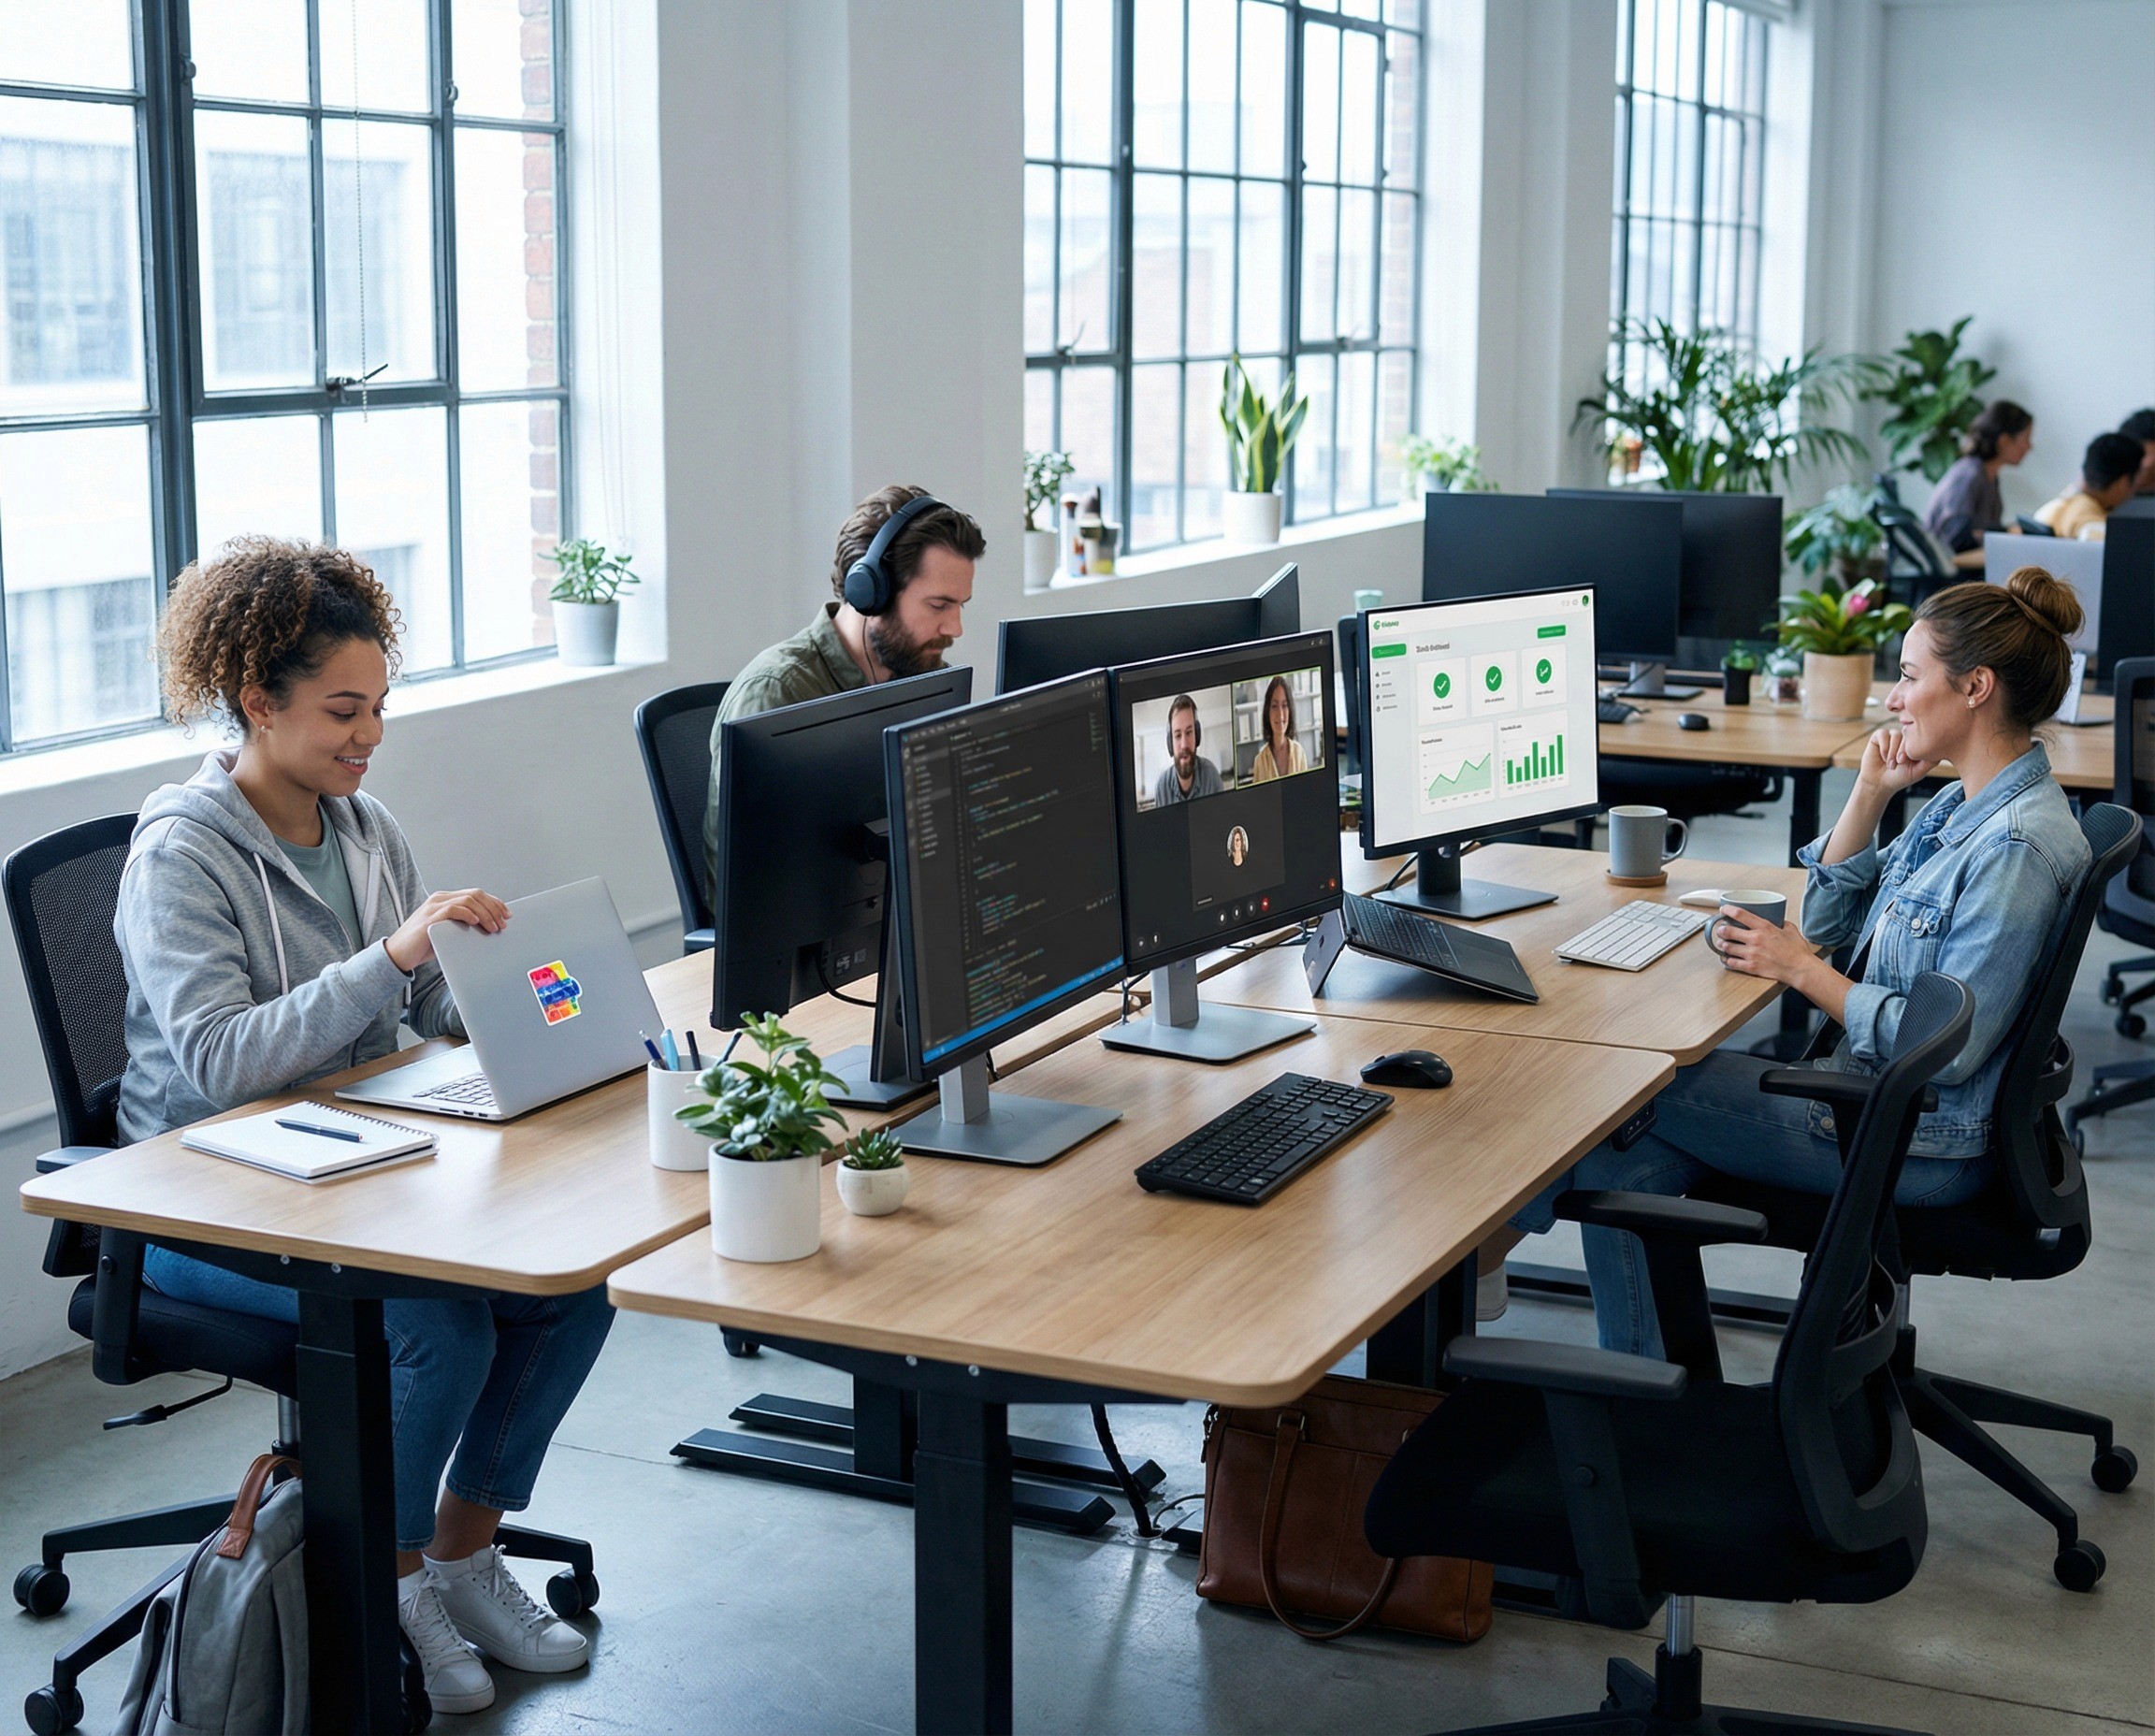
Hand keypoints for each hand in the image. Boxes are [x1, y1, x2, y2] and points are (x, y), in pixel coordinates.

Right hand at [386, 889, 509, 972]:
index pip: (476, 894)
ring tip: (494, 927)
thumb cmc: (423, 945)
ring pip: (468, 900)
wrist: (398, 955)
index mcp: (445, 899)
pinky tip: (477, 922)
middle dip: (494, 908)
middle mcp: (440, 899)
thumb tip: (489, 928)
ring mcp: (434, 906)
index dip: (495, 903)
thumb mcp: (448, 932)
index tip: (507, 914)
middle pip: (475, 895)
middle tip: (503, 924)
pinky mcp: (430, 918)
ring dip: (486, 914)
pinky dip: (468, 914)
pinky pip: (453, 909)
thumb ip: (463, 925)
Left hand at [1709, 906, 1814, 986]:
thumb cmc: (1797, 951)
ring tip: (1722, 943)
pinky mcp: (1751, 967)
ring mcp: (1752, 954)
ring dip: (1722, 944)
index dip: (1728, 910)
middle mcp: (1755, 939)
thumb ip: (1781, 923)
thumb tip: (1777, 920)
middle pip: (1728, 931)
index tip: (1723, 909)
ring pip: (1727, 947)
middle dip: (1721, 930)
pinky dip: (1726, 959)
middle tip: (1720, 930)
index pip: (1740, 914)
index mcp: (1764, 927)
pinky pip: (1731, 962)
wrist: (1800, 969)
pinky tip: (1726, 957)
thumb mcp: (1790, 930)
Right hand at [1857, 726, 1937, 795]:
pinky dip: (1884, 747)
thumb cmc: (1900, 777)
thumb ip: (1931, 760)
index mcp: (1917, 743)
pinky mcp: (1879, 735)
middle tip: (1899, 764)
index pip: (1921, 737)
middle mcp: (1906, 737)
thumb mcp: (1919, 771)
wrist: (1879, 782)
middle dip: (1902, 752)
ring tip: (1890, 764)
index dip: (1915, 750)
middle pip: (1909, 735)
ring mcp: (1893, 735)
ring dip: (1892, 752)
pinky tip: (1882, 757)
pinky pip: (1883, 734)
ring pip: (1896, 734)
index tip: (1909, 763)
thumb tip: (1940, 747)